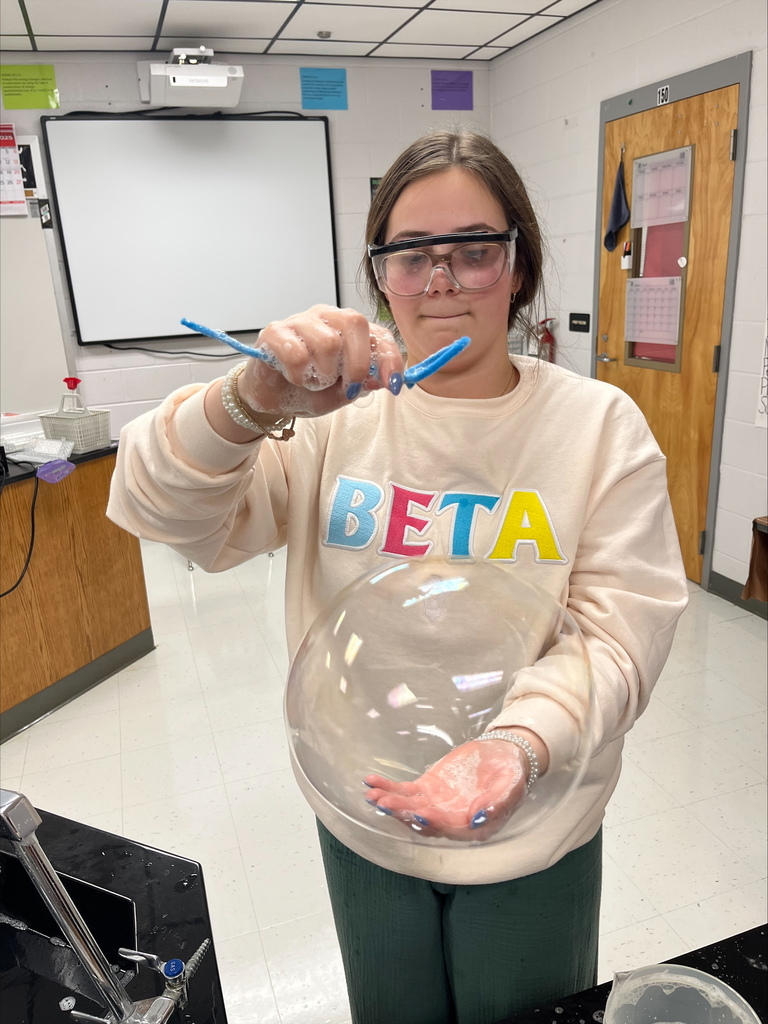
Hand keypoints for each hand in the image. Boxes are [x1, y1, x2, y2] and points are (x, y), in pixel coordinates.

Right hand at [237, 304, 403, 419]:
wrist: (271, 398)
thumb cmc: (308, 389)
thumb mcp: (343, 392)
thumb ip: (363, 384)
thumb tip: (382, 378)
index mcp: (349, 330)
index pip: (379, 333)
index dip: (390, 358)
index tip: (393, 384)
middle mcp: (327, 318)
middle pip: (355, 323)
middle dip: (358, 363)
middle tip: (347, 387)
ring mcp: (300, 321)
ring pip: (327, 341)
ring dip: (324, 374)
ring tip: (314, 383)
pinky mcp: (274, 332)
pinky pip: (297, 353)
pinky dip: (300, 375)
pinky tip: (294, 378)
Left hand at [364, 739, 527, 841]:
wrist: (504, 756)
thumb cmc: (511, 775)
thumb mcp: (511, 787)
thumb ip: (496, 804)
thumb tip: (477, 820)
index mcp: (472, 828)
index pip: (450, 829)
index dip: (434, 823)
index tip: (420, 813)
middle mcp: (450, 821)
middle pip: (423, 821)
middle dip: (403, 813)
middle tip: (384, 804)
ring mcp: (436, 805)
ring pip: (409, 807)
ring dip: (390, 802)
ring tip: (372, 795)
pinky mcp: (427, 788)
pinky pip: (404, 791)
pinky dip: (388, 788)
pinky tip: (370, 782)